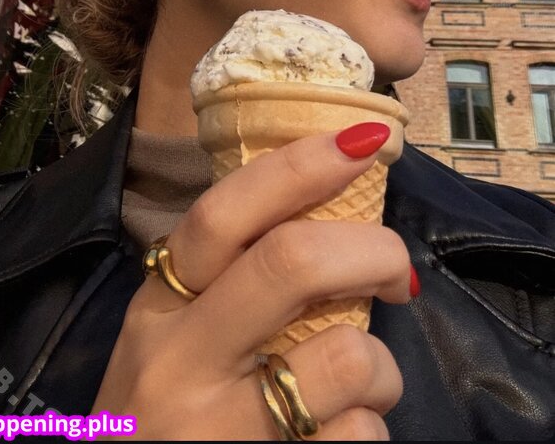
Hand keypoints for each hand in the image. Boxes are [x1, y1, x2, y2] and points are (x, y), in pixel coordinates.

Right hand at [92, 126, 412, 439]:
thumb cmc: (158, 423)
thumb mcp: (168, 345)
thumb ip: (223, 287)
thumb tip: (328, 217)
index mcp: (158, 308)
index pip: (222, 213)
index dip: (299, 168)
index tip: (361, 141)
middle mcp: (179, 360)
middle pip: (291, 261)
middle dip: (372, 249)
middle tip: (396, 270)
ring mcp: (218, 427)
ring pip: (343, 357)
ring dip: (382, 368)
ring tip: (367, 385)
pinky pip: (355, 439)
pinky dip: (368, 433)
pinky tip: (342, 439)